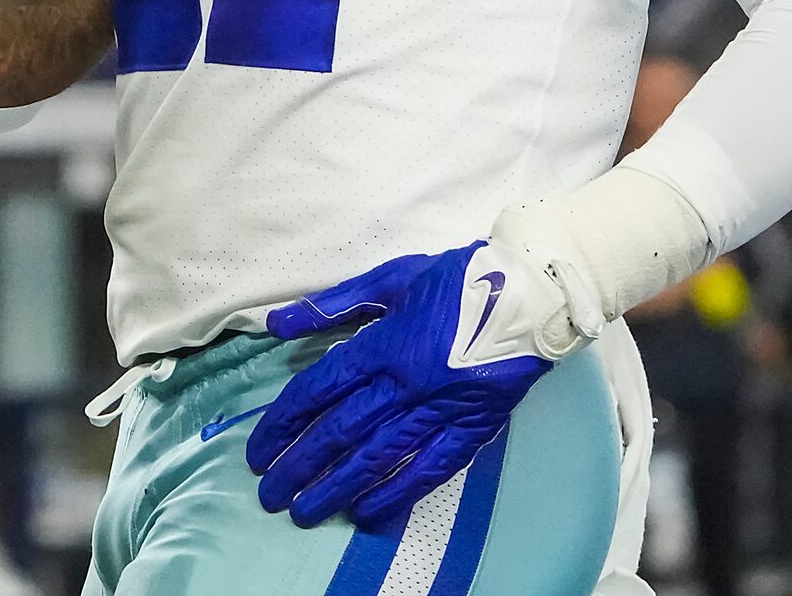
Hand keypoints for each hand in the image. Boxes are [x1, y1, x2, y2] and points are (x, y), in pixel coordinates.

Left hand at [248, 243, 560, 530]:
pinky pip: (429, 469)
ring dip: (337, 488)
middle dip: (300, 467)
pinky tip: (367, 512)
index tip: (260, 450)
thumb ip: (335, 304)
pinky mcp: (471, 428)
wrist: (532, 293)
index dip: (284, 423)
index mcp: (385, 342)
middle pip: (341, 431)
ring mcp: (440, 409)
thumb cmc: (459, 279)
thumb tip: (278, 323)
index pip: (320, 389)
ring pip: (379, 457)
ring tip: (305, 513)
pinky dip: (397, 493)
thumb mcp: (393, 278)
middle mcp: (406, 382)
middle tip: (271, 495)